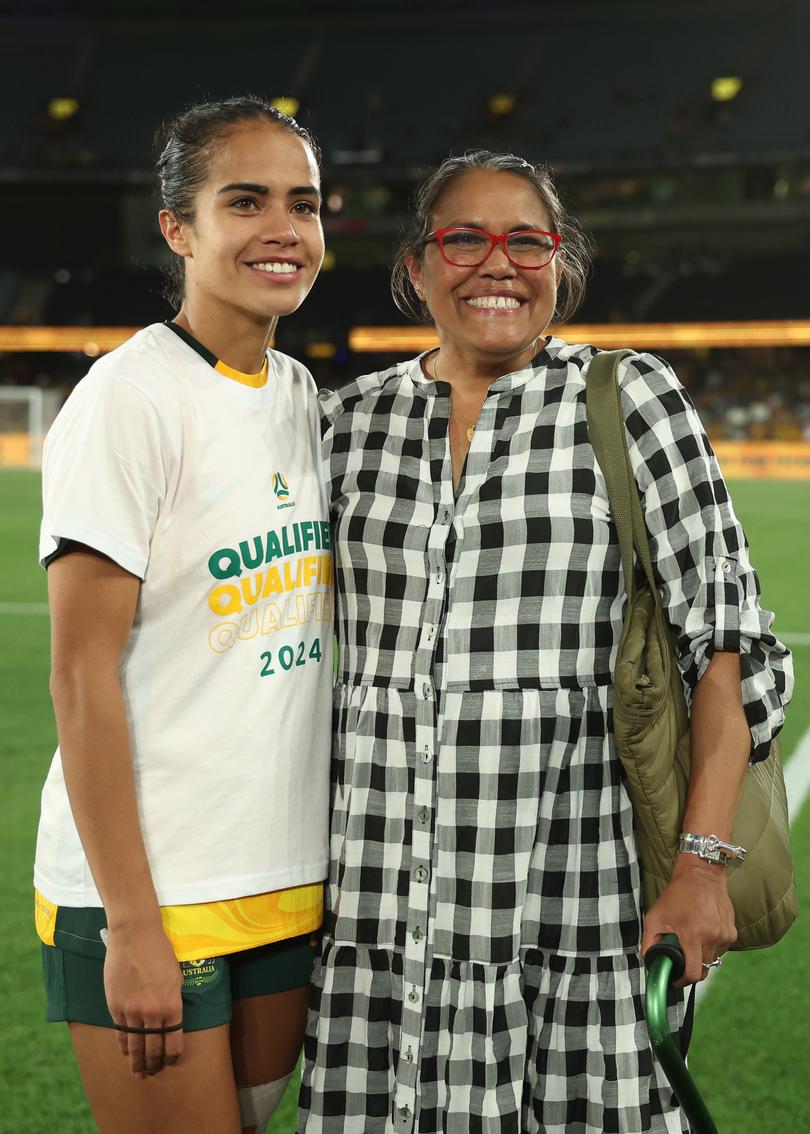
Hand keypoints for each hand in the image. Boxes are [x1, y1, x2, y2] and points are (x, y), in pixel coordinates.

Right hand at [103, 923, 183, 1077]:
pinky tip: (126, 1052)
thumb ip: (173, 1001)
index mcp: (172, 1005)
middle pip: (154, 1048)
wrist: (135, 936)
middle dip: (153, 1064)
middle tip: (152, 1073)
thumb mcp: (176, 977)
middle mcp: (153, 1012)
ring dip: (137, 1062)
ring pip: (135, 1045)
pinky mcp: (116, 1006)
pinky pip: (121, 1033)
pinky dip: (124, 1045)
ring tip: (138, 1072)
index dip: (172, 1056)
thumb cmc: (160, 951)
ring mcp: (132, 1010)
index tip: (170, 1062)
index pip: (174, 1042)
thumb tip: (170, 1020)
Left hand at [640, 856, 736, 985]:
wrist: (702, 874)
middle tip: (681, 957)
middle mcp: (712, 937)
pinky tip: (703, 930)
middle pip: (703, 969)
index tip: (675, 977)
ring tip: (692, 938)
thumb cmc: (676, 894)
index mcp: (692, 934)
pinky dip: (711, 946)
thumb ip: (649, 943)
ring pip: (713, 960)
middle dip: (691, 967)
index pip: (693, 973)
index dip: (682, 980)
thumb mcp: (654, 916)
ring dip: (701, 956)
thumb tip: (649, 963)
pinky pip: (720, 949)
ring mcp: (725, 935)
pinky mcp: (732, 932)